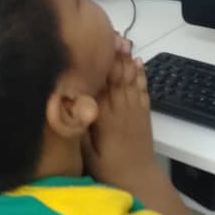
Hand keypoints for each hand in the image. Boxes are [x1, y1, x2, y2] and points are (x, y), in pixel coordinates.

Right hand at [85, 50, 154, 191]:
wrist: (137, 178)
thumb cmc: (107, 168)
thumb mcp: (86, 153)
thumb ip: (80, 128)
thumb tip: (71, 106)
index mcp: (104, 118)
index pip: (100, 87)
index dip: (98, 67)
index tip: (94, 48)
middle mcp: (120, 110)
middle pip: (117, 78)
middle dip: (115, 57)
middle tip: (112, 36)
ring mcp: (134, 111)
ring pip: (130, 81)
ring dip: (127, 61)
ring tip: (124, 42)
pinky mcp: (144, 115)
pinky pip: (142, 90)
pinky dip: (141, 75)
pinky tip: (138, 62)